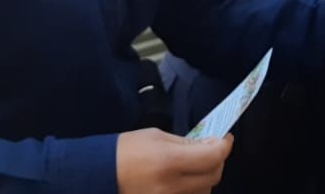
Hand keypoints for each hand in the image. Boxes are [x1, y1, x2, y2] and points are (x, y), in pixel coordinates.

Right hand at [116, 128, 231, 193]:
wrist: (99, 175)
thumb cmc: (125, 151)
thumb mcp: (156, 137)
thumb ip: (186, 143)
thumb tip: (209, 144)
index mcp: (170, 162)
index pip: (213, 156)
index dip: (224, 145)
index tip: (225, 138)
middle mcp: (172, 186)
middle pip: (213, 176)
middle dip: (217, 160)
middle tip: (211, 148)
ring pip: (205, 191)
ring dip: (207, 176)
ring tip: (197, 164)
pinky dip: (195, 189)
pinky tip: (187, 178)